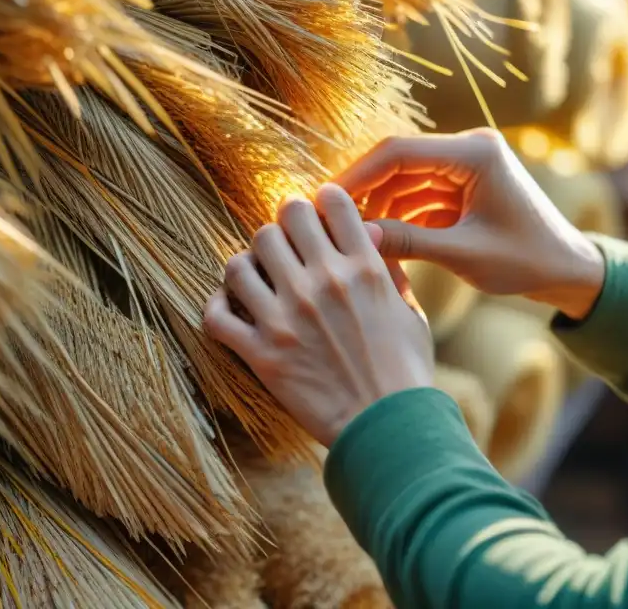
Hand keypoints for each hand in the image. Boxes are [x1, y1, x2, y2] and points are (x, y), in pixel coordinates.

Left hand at [203, 183, 433, 446]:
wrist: (389, 427)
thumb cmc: (405, 371)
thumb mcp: (411, 313)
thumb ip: (390, 270)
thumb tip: (373, 236)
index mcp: (363, 268)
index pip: (331, 200)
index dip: (323, 202)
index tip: (321, 218)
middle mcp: (323, 283)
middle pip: (283, 217)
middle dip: (285, 225)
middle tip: (288, 245)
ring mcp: (287, 317)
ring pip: (242, 258)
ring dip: (249, 263)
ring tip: (258, 276)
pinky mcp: (262, 353)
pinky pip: (216, 315)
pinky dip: (217, 306)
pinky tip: (231, 308)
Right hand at [335, 128, 605, 318]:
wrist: (568, 270)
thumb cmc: (527, 261)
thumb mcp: (463, 254)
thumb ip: (408, 242)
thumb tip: (353, 237)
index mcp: (475, 153)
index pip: (399, 152)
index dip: (357, 175)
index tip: (325, 200)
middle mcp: (469, 150)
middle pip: (398, 163)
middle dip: (363, 192)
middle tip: (326, 219)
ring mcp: (466, 167)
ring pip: (405, 180)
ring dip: (379, 207)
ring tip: (347, 236)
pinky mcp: (463, 187)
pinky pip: (419, 196)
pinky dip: (398, 217)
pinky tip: (375, 241)